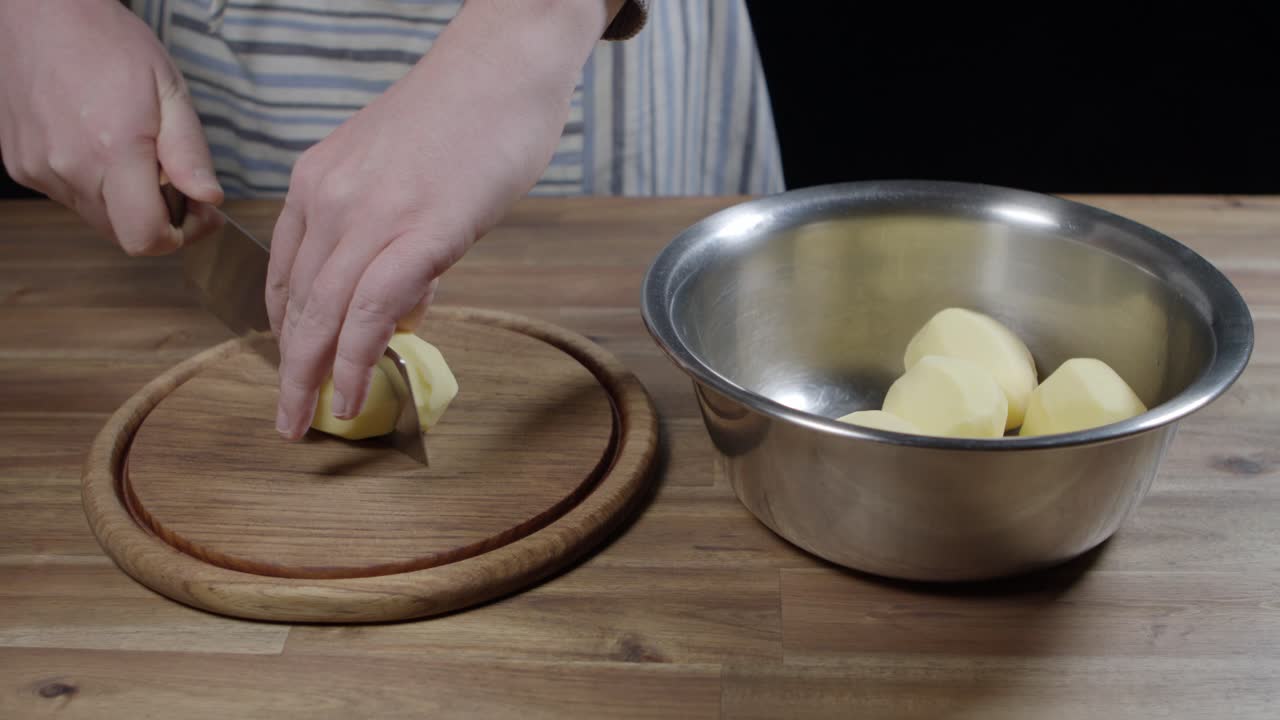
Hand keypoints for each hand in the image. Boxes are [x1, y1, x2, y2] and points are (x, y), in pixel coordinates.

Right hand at [0, 0, 222, 254]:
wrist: (40, 14)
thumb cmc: (108, 43)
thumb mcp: (169, 91)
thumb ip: (189, 152)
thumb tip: (208, 198)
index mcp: (113, 152)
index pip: (146, 238)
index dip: (181, 235)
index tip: (199, 211)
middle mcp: (69, 169)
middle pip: (123, 234)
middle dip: (157, 218)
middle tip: (175, 182)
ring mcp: (39, 170)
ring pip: (96, 217)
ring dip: (124, 201)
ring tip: (133, 153)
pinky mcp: (21, 165)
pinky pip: (68, 196)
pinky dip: (92, 184)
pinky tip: (98, 144)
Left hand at [268, 0, 614, 438]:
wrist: (503, 66)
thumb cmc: (464, 113)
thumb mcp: (402, 170)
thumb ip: (391, 232)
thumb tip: (402, 299)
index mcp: (318, 180)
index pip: (287, 272)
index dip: (286, 330)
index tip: (294, 365)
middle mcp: (329, 197)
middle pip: (296, 301)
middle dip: (287, 368)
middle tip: (285, 419)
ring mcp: (371, 214)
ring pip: (324, 313)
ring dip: (311, 377)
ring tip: (307, 422)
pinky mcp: (420, 231)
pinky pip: (372, 310)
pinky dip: (356, 360)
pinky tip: (352, 395)